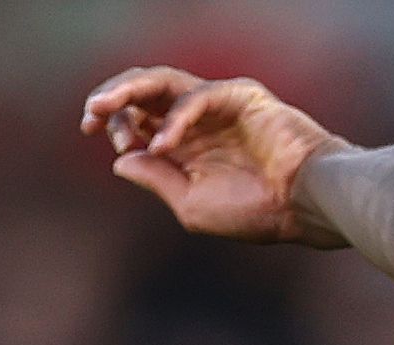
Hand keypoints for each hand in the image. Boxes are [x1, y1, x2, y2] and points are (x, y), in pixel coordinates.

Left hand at [80, 67, 351, 246]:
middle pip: (144, 94)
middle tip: (90, 114)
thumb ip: (156, 179)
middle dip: (113, 100)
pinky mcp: (240, 96)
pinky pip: (197, 97)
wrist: (303, 206)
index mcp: (186, 146)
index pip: (138, 120)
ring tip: (103, 106)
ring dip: (130, 90)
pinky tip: (163, 142)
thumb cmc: (256, 212)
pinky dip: (176, 119)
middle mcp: (198, 121)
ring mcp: (218, 105)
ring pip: (164, 82)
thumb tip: (119, 161)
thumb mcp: (191, 204)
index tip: (109, 141)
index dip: (116, 125)